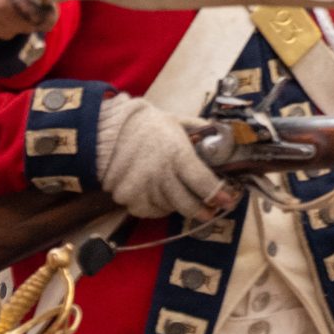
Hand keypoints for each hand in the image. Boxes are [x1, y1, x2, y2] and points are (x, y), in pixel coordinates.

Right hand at [95, 94, 236, 220]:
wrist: (106, 130)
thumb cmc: (146, 124)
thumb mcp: (177, 121)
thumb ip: (199, 129)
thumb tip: (220, 133)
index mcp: (178, 155)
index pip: (203, 182)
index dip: (217, 194)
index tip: (227, 201)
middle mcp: (162, 174)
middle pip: (187, 203)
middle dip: (202, 211)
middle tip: (209, 212)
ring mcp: (143, 188)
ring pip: (168, 209)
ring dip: (177, 206)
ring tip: (180, 199)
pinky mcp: (127, 197)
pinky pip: (148, 211)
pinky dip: (156, 208)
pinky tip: (159, 198)